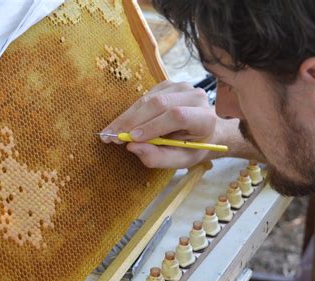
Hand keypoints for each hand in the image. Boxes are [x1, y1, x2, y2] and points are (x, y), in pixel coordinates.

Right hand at [101, 80, 216, 168]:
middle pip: (158, 105)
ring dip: (126, 117)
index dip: (152, 126)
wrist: (204, 131)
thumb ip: (159, 158)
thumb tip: (132, 147)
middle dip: (131, 122)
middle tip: (110, 137)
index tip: (131, 139)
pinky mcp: (167, 85)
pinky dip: (130, 112)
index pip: (176, 116)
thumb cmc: (193, 148)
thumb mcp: (180, 160)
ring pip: (148, 100)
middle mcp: (195, 97)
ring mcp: (180, 87)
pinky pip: (144, 98)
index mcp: (205, 117)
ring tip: (110, 133)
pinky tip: (122, 125)